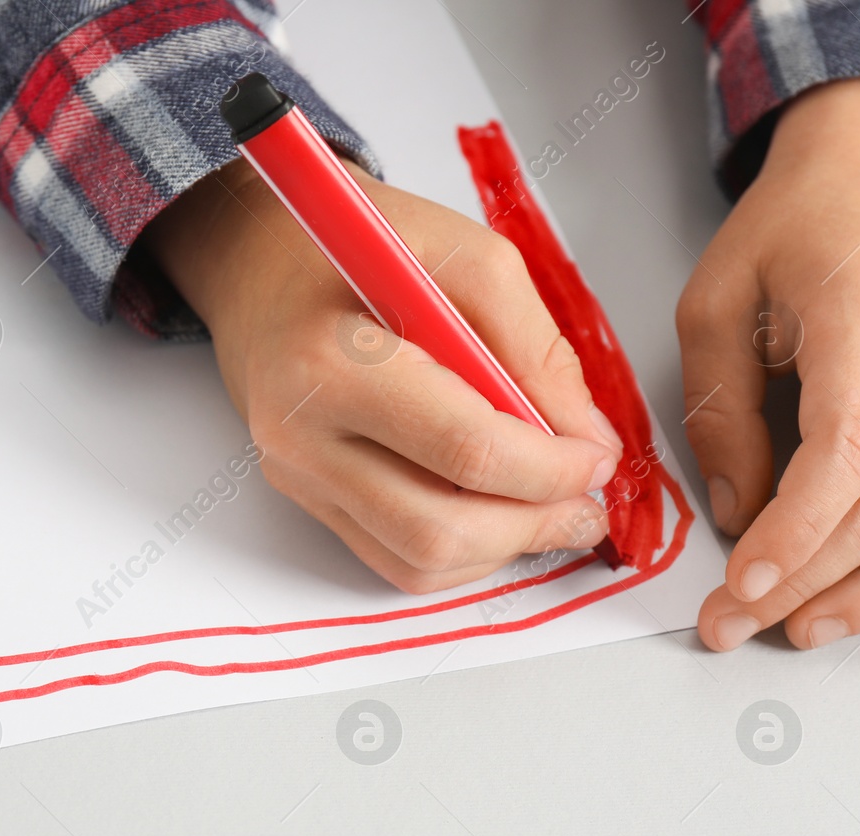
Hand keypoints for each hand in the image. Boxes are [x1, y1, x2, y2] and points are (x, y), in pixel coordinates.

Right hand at [140, 157, 622, 592]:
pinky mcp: (308, 499)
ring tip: (549, 510)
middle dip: (533, 524)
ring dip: (502, 549)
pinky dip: (463, 553)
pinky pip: (396, 561)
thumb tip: (587, 442)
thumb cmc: (361, 250)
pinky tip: (496, 512)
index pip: (462, 449)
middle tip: (586, 502)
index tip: (596, 458)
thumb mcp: (466, 256)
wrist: (262, 265)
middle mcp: (300, 435)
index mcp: (333, 362)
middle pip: (438, 528)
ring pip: (418, 562)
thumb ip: (535, 347)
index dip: (549, 468)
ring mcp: (298, 476)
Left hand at [677, 77, 859, 649]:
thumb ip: (720, 407)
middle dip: (798, 582)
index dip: (794, 532)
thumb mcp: (714, 301)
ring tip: (794, 633)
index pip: (845, 454)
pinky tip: (853, 603)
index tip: (740, 582)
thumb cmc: (790, 232)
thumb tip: (736, 510)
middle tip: (725, 625)